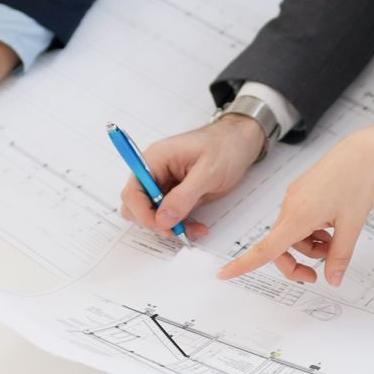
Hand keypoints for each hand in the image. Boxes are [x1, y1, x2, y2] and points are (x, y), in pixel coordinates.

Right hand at [118, 114, 265, 238]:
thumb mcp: (207, 172)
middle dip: (156, 223)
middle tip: (179, 231)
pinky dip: (180, 225)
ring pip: (154, 215)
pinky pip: (169, 215)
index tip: (163, 226)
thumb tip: (162, 219)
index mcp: (155, 159)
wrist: (240, 142)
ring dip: (171, 227)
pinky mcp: (175, 194)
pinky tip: (197, 226)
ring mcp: (164, 183)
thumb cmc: (225, 147)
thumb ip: (183, 197)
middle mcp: (155, 171)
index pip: (133, 191)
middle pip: (137, 206)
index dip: (143, 213)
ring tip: (195, 229)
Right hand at [217, 123, 373, 286]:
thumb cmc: (358, 181)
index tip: (224, 274)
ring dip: (309, 246)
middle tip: (317, 275)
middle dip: (296, 263)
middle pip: (279, 246)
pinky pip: (298, 219)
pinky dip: (311, 231)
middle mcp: (290, 205)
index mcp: (298, 216)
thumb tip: (333, 280)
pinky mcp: (301, 191)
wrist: (364, 150)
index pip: (265, 249)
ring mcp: (294, 197)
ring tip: (336, 241)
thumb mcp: (353, 225)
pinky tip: (332, 226)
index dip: (243, 264)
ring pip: (292, 234)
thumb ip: (339, 256)